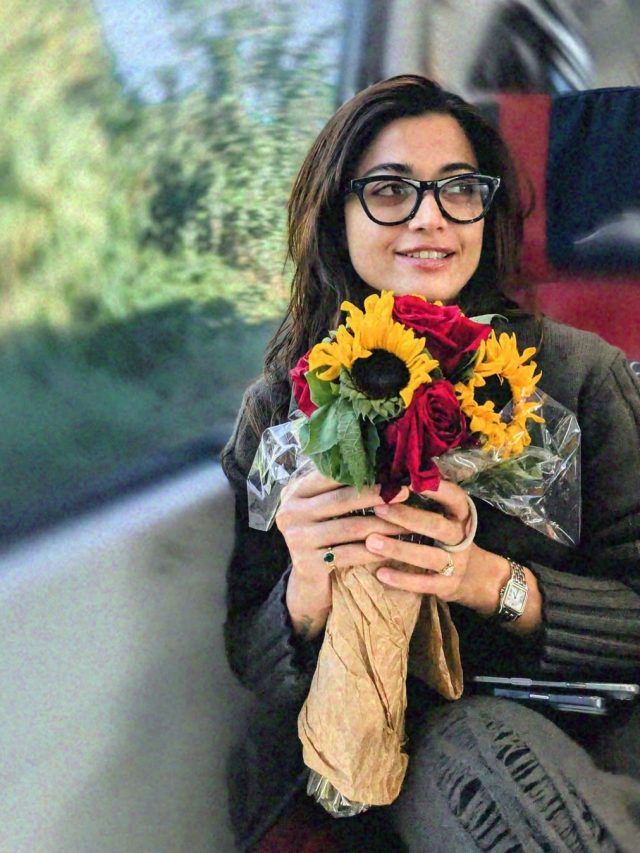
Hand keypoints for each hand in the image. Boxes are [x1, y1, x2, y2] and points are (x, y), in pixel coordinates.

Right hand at [276, 469, 409, 636]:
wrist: (310, 581)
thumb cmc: (325, 535)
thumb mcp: (323, 507)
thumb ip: (339, 486)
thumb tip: (381, 462)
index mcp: (294, 492)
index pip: (329, 476)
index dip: (362, 473)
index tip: (391, 471)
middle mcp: (290, 513)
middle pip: (341, 500)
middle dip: (377, 496)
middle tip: (404, 492)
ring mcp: (296, 539)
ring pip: (350, 528)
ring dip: (383, 525)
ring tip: (407, 522)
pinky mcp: (307, 564)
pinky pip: (350, 554)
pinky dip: (375, 551)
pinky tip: (394, 548)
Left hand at [365, 480, 488, 605]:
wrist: (473, 575)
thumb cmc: (445, 535)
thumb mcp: (444, 514)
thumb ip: (424, 499)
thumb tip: (392, 474)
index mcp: (460, 514)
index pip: (453, 497)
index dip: (435, 489)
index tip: (408, 480)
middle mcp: (460, 537)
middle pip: (436, 526)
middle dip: (406, 517)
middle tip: (378, 507)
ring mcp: (456, 563)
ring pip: (428, 556)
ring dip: (398, 548)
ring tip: (371, 542)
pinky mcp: (447, 585)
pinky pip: (423, 584)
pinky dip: (402, 580)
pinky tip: (380, 573)